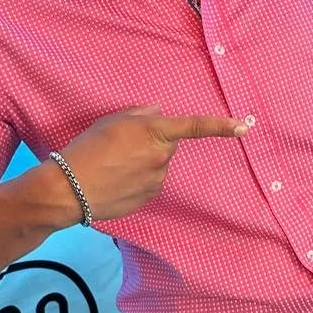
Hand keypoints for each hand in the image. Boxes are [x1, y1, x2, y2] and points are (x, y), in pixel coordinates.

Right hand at [55, 105, 248, 220]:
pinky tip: (115, 180)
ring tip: (113, 165)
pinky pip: (149, 183)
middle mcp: (162, 156)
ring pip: (158, 165)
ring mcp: (157, 180)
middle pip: (168, 145)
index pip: (194, 126)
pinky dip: (136, 180)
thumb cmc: (87, 148)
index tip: (244, 127)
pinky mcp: (149, 197)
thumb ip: (141, 115)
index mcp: (154, 131)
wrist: (68, 188)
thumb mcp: (111, 121)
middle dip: (152, 143)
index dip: (221, 126)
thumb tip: (158, 114)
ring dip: (143, 163)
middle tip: (121, 146)